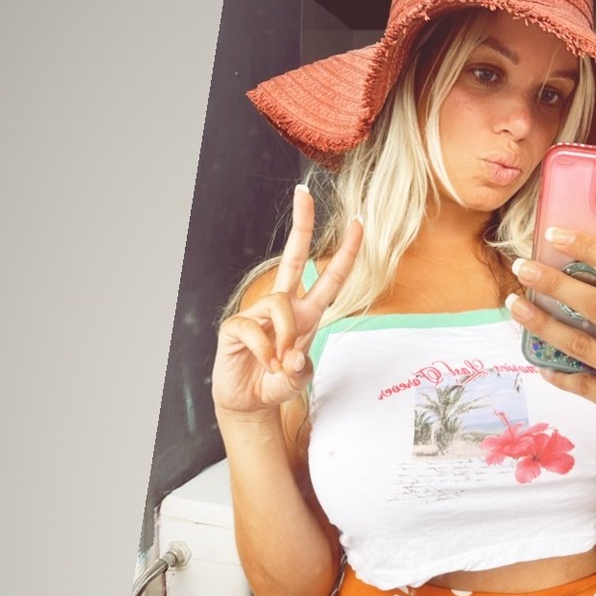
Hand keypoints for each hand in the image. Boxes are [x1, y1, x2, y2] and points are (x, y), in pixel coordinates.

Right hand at [211, 186, 362, 417]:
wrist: (247, 403)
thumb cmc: (276, 383)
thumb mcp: (298, 379)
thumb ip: (300, 369)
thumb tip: (292, 355)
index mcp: (307, 313)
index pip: (331, 278)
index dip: (347, 252)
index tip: (359, 222)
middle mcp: (284, 306)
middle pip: (294, 257)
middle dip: (301, 224)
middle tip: (304, 192)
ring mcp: (258, 314)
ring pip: (280, 305)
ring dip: (287, 336)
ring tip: (279, 364)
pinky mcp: (236, 326)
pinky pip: (255, 329)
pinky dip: (265, 352)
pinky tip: (265, 365)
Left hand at [506, 227, 595, 480]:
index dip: (591, 246)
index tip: (560, 235)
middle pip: (595, 305)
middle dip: (552, 282)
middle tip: (525, 268)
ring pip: (577, 343)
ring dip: (540, 323)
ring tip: (516, 306)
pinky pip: (578, 384)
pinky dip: (555, 371)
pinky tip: (540, 360)